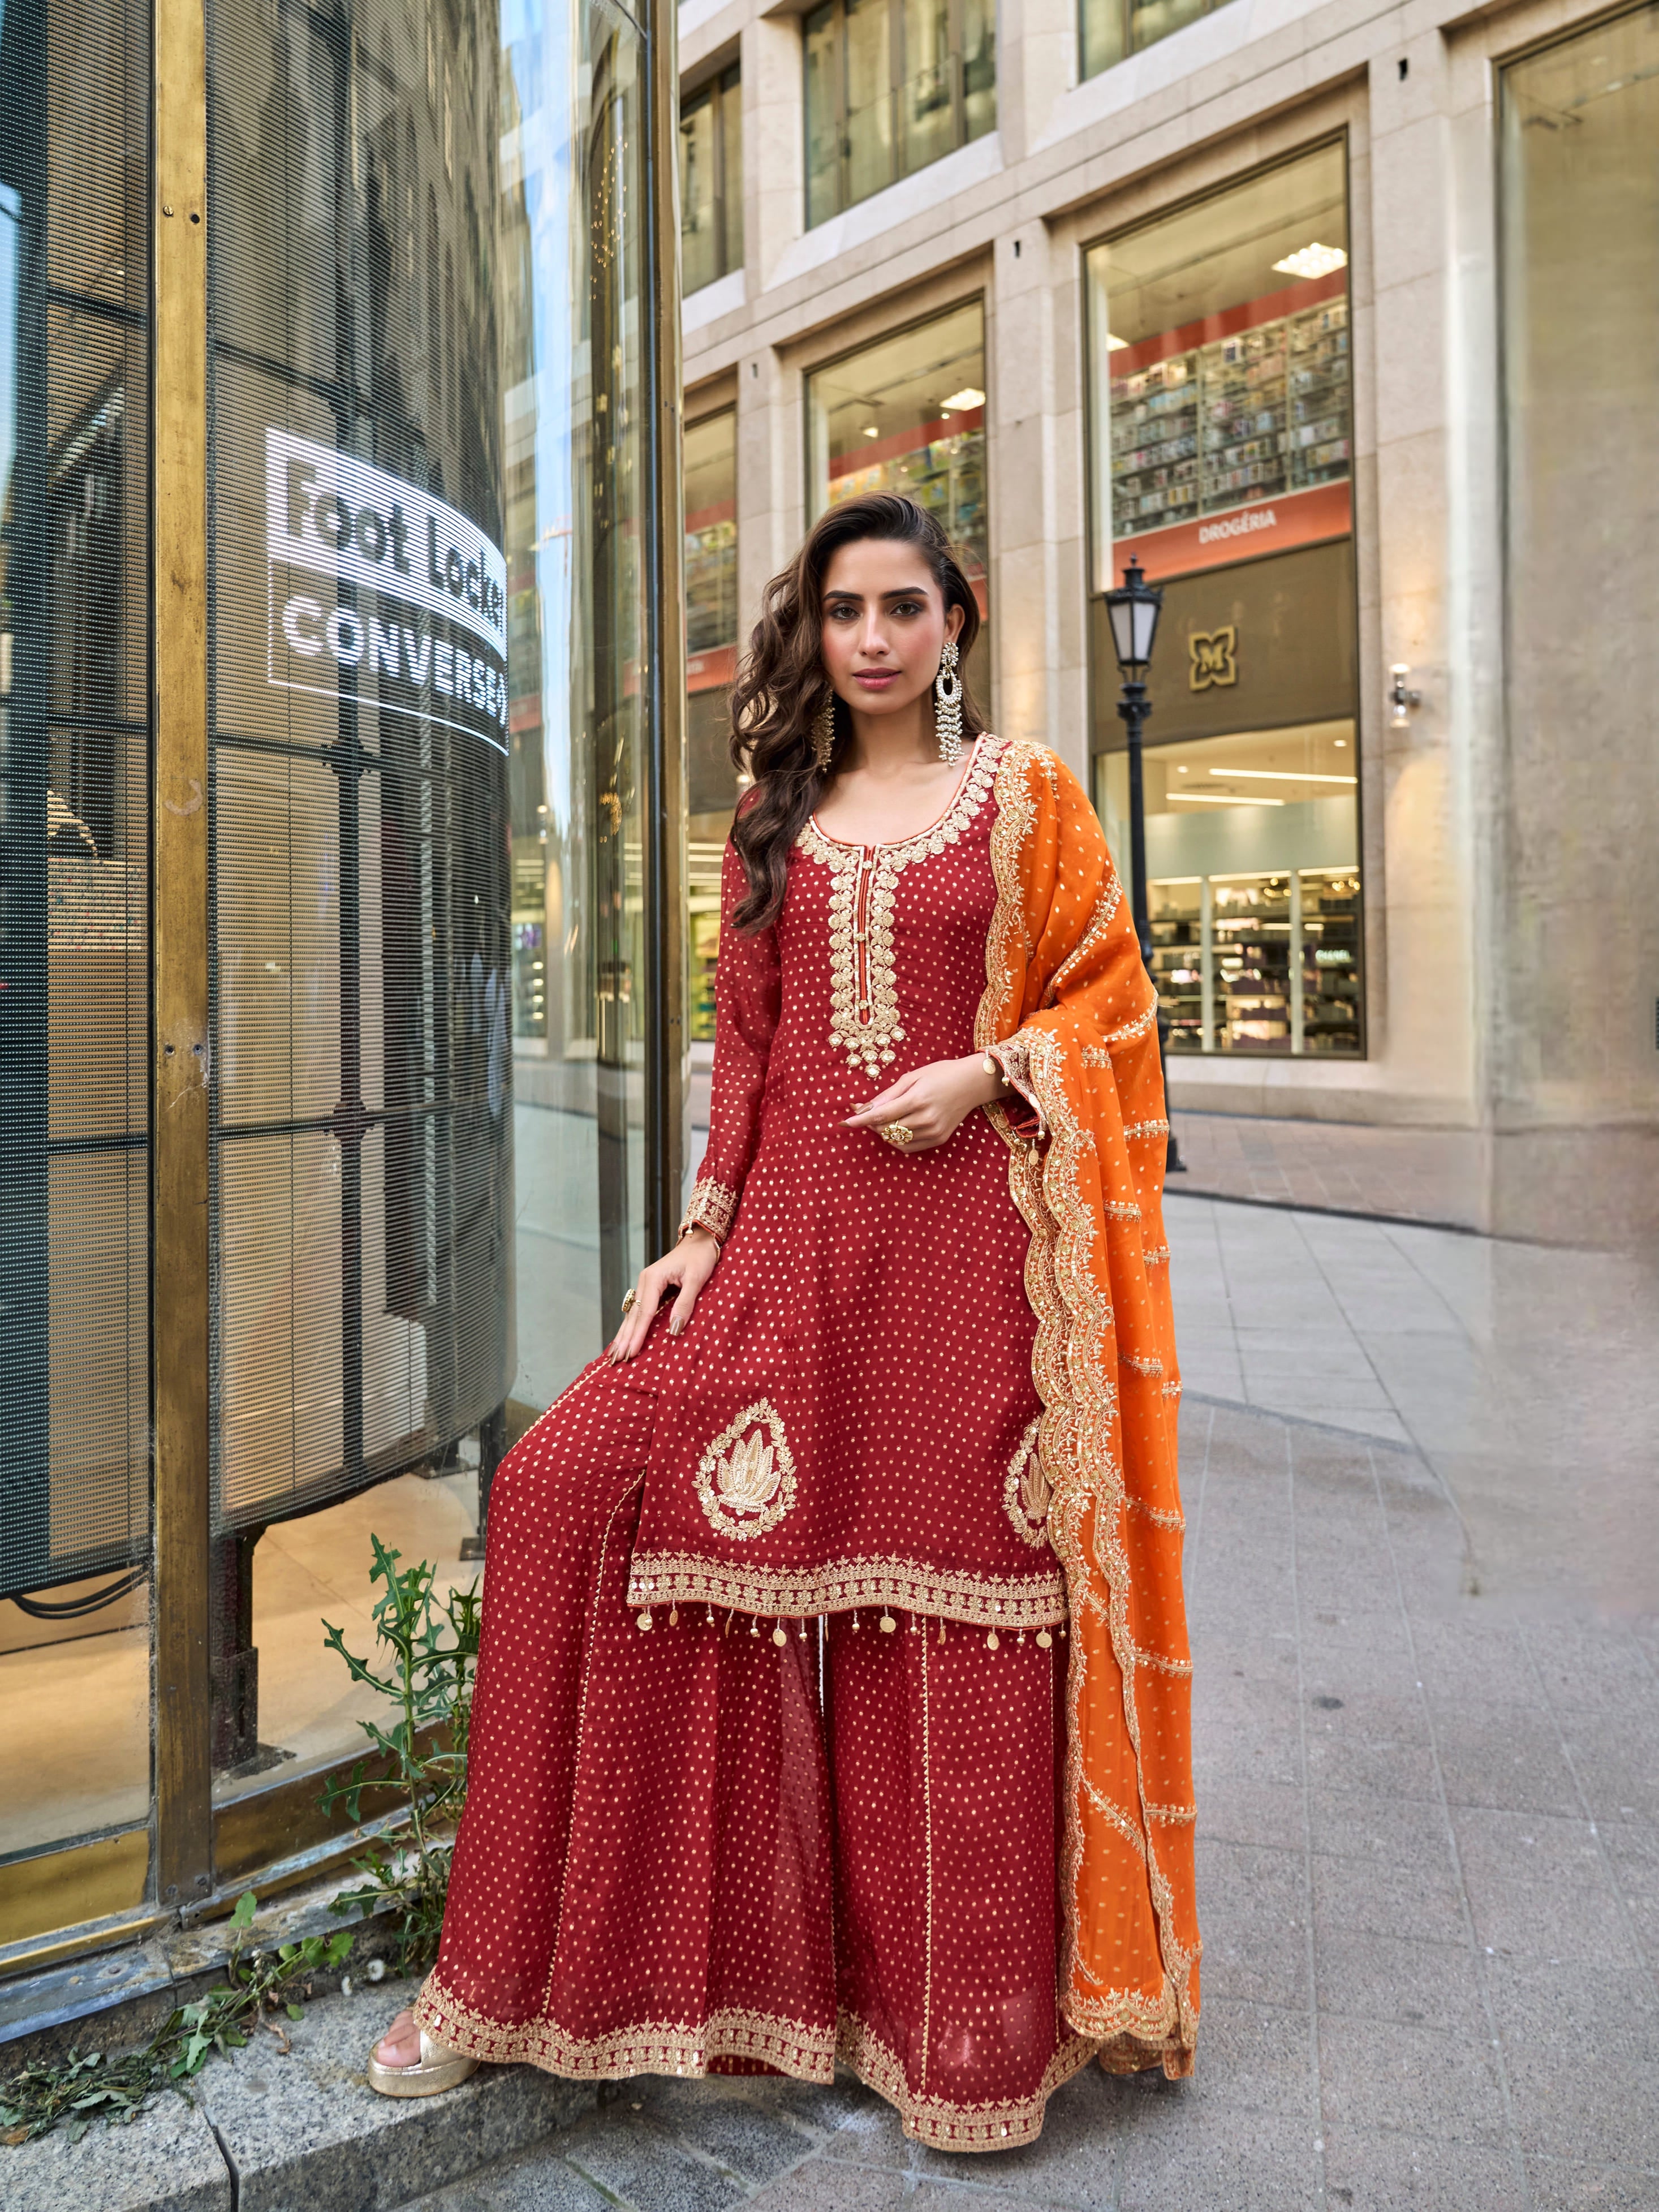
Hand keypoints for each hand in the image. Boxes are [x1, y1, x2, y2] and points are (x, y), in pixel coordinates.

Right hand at [609, 1228, 720, 1361]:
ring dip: (624, 1334)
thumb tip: (674, 1330)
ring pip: (632, 1314)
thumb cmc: (700, 1258)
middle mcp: (644, 1281)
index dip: (637, 1335)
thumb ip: (685, 1304)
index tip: (631, 1353)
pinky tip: (625, 1337)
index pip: (644, 1313)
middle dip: (624, 1339)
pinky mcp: (650, 1289)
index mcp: (653, 1279)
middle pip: (632, 1315)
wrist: (700, 1241)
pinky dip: (631, 1326)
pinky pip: (638, 1310)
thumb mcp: (696, 1280)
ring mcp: (645, 1285)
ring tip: (614, 1353)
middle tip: (615, 1360)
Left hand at [843, 1053, 1006, 1152]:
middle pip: (887, 1130)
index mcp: (918, 1099)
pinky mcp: (939, 1139)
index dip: (860, 1120)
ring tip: (883, 1117)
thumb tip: (865, 1108)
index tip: (844, 1123)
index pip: (881, 1116)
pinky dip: (897, 1140)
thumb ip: (888, 1095)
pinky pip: (908, 1147)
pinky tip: (897, 1127)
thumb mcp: (912, 1076)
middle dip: (870, 1123)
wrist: (972, 1083)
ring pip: (896, 1140)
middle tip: (864, 1112)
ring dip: (883, 1131)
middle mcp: (926, 1119)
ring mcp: (934, 1131)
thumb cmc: (941, 1074)